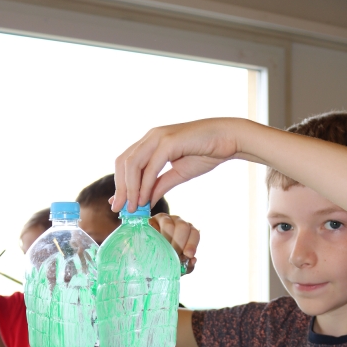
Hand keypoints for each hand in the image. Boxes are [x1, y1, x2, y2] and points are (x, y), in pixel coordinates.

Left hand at [112, 118, 250, 212]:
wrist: (228, 140)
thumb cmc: (206, 153)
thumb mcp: (178, 174)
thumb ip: (160, 185)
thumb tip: (145, 201)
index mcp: (151, 142)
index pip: (126, 162)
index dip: (119, 184)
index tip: (119, 204)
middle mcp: (151, 137)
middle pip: (123, 162)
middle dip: (120, 188)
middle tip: (119, 209)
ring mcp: (158, 137)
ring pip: (132, 164)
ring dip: (130, 189)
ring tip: (132, 208)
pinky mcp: (169, 142)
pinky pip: (150, 167)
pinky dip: (145, 185)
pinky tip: (145, 200)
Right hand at [149, 214, 198, 272]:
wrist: (148, 255)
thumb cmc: (167, 259)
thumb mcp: (178, 263)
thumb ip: (187, 265)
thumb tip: (193, 261)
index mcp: (189, 232)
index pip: (194, 233)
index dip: (192, 244)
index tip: (188, 255)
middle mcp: (179, 223)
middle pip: (183, 227)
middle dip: (179, 243)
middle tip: (173, 255)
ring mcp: (165, 219)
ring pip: (168, 225)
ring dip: (166, 240)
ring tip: (162, 252)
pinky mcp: (151, 220)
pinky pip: (154, 225)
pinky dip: (154, 234)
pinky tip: (152, 244)